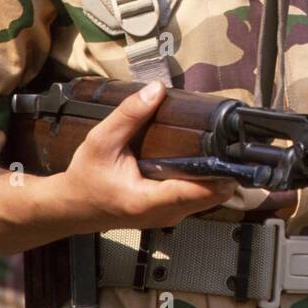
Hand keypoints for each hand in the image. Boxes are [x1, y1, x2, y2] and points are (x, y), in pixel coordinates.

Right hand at [54, 81, 235, 233]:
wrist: (72, 206)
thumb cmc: (86, 176)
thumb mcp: (101, 140)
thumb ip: (129, 115)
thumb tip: (157, 90)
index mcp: (146, 201)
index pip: (193, 193)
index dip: (219, 177)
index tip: (235, 159)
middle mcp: (161, 214)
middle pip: (208, 198)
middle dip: (223, 173)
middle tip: (233, 144)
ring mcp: (166, 217)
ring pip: (205, 201)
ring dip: (216, 178)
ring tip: (224, 149)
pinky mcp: (166, 214)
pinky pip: (195, 200)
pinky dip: (205, 183)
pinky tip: (206, 161)